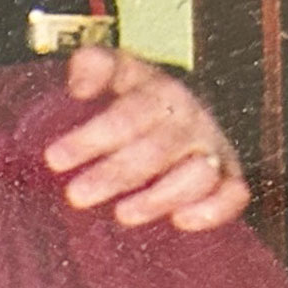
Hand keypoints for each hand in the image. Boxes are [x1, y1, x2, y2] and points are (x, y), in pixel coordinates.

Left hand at [44, 46, 248, 230]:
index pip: (128, 113)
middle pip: (156, 149)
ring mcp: (213, 148)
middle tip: (75, 196)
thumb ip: (94, 66)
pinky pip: (233, 195)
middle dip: (114, 174)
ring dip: (160, 197)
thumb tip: (80, 85)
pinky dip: (213, 209)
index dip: (92, 137)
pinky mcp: (230, 177)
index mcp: (159, 90)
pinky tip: (181, 221)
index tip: (54, 159)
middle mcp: (190, 118)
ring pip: (197, 174)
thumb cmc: (136, 99)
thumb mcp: (116, 72)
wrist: (181, 112)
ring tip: (122, 214)